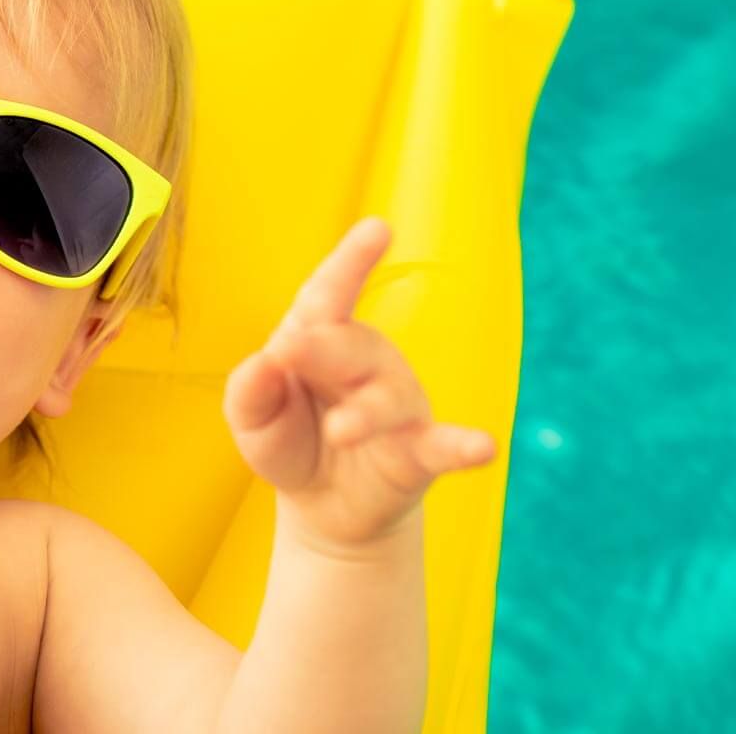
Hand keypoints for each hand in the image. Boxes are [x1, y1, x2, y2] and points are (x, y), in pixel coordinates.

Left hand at [223, 217, 498, 551]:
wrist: (325, 507)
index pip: (329, 295)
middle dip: (321, 348)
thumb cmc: (290, 443)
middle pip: (348, 346)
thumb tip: (262, 363)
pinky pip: (444, 445)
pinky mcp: (420, 451)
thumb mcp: (254, 423)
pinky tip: (485, 447)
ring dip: (364, 414)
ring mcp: (398, 403)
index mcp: (320, 338)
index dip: (351, 261)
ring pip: (386, 400)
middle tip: (291, 349)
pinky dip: (464, 445)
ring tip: (340, 430)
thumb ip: (250, 395)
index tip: (378, 227)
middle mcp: (366, 362)